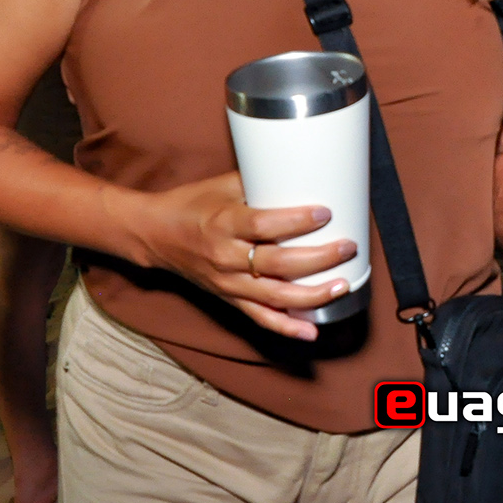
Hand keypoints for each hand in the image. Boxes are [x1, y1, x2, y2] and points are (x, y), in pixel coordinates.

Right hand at [139, 172, 357, 340]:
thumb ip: (260, 181)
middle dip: (318, 258)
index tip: (325, 213)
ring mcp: (227, 282)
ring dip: (312, 295)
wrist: (155, 235)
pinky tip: (311, 332)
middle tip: (347, 247)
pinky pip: (260, 318)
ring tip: (342, 285)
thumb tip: (303, 170)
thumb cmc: (192, 205)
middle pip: (277, 263)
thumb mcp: (222, 185)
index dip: (296, 221)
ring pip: (274, 295)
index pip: (264, 225)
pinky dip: (286, 327)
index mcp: (223, 223)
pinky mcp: (228, 299)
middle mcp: (225, 256)